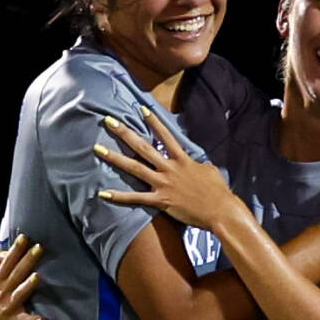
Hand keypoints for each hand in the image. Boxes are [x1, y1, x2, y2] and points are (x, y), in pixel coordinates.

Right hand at [0, 237, 45, 319]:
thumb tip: (2, 249)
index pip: (6, 262)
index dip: (14, 250)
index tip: (24, 237)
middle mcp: (1, 291)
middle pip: (15, 273)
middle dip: (26, 260)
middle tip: (39, 248)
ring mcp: (8, 306)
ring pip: (19, 294)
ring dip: (28, 286)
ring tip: (37, 276)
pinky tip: (43, 319)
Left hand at [92, 106, 242, 230]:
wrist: (221, 211)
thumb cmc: (219, 191)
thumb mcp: (209, 170)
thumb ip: (196, 164)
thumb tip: (193, 162)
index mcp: (182, 159)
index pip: (165, 135)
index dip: (153, 121)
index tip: (140, 108)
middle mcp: (170, 168)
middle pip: (142, 147)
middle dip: (124, 132)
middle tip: (108, 121)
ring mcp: (163, 184)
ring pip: (134, 168)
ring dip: (115, 158)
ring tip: (98, 149)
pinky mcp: (161, 201)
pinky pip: (136, 198)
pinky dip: (119, 196)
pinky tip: (102, 193)